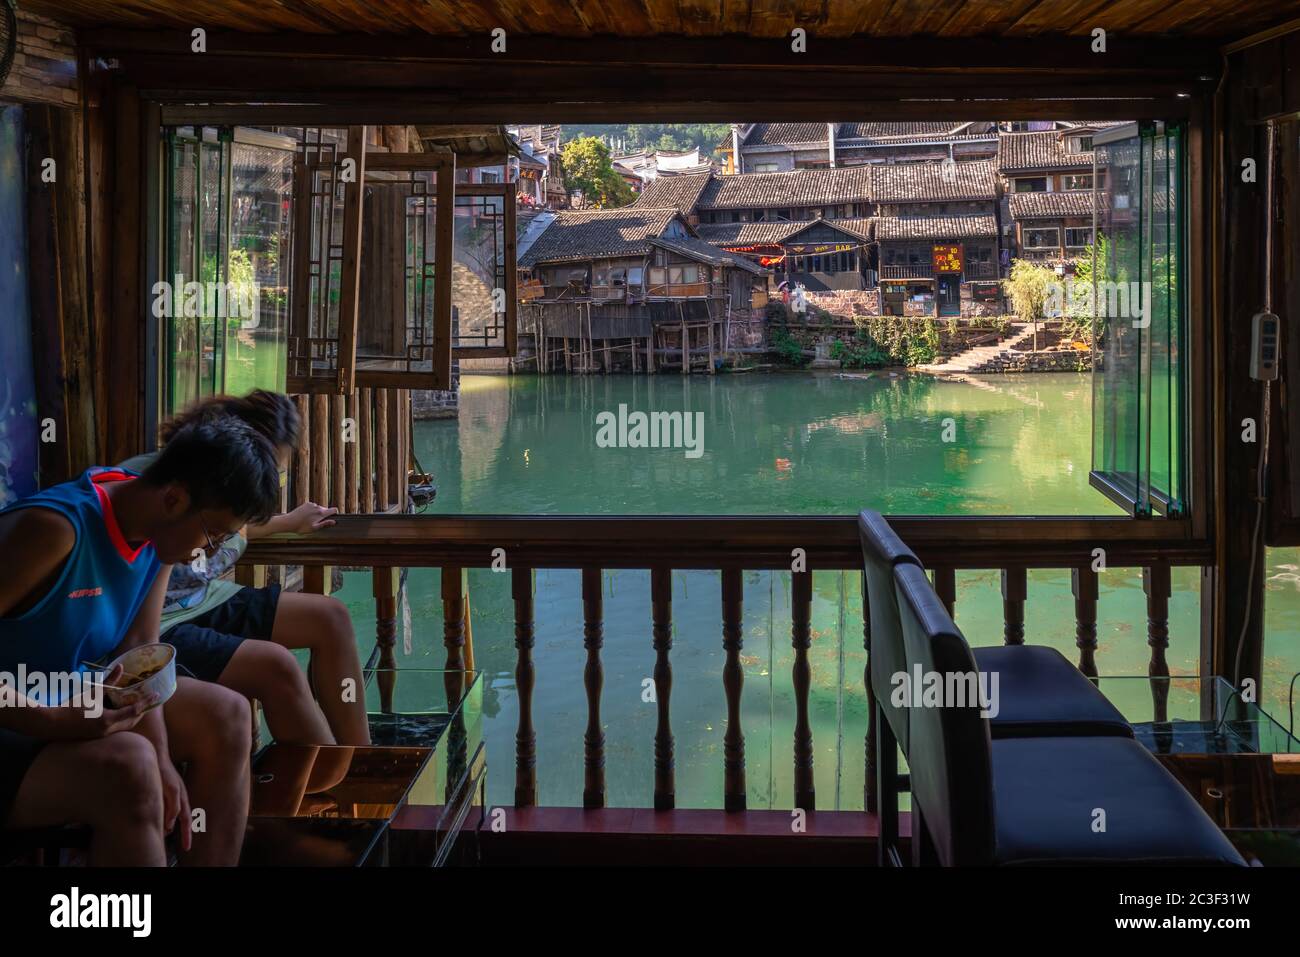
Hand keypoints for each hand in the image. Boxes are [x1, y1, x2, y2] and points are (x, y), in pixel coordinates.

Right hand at [34, 666, 157, 739]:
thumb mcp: (92, 692)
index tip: (156, 696)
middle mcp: (108, 730)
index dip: (146, 703)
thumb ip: (109, 681)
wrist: (52, 723)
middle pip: (132, 721)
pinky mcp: (96, 737)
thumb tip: (121, 667)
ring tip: (137, 705)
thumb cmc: (71, 706)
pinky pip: (115, 729)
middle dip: (141, 711)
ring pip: (124, 726)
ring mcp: (102, 735)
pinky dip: (122, 721)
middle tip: (148, 700)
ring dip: (132, 717)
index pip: (134, 711)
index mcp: (108, 720)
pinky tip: (121, 712)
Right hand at [158, 756, 192, 852]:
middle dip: (187, 834)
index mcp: (179, 797)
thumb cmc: (157, 773)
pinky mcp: (172, 787)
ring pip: (181, 814)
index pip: (185, 819)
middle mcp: (181, 796)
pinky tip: (168, 822)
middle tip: (187, 847)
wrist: (155, 754)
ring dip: (174, 826)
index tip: (186, 846)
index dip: (186, 833)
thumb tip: (164, 824)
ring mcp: (178, 791)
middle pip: (187, 819)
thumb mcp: (161, 791)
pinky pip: (175, 804)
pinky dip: (172, 815)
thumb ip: (163, 806)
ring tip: (166, 835)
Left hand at [282, 502, 337, 534]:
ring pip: (319, 508)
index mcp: (321, 513)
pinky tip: (306, 516)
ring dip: (317, 513)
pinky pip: (313, 507)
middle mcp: (318, 507)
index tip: (332, 518)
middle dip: (324, 515)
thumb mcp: (314, 528)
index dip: (334, 513)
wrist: (289, 522)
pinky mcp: (306, 504)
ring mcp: (312, 504)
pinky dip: (311, 511)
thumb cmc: (302, 527)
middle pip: (326, 510)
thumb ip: (325, 524)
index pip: (334, 510)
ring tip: (309, 520)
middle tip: (316, 523)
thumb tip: (334, 521)